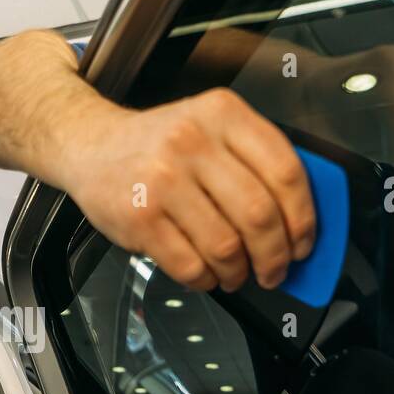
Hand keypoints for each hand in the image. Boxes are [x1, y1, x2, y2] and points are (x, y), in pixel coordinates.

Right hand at [58, 87, 314, 291]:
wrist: (89, 145)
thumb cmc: (156, 145)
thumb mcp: (209, 129)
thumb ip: (253, 161)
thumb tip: (298, 221)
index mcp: (222, 114)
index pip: (285, 171)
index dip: (303, 217)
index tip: (303, 242)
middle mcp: (192, 142)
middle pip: (259, 214)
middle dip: (275, 255)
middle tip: (274, 270)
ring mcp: (162, 180)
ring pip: (226, 246)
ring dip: (238, 273)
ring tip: (236, 274)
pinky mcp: (138, 217)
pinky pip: (189, 265)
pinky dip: (205, 280)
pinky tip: (205, 274)